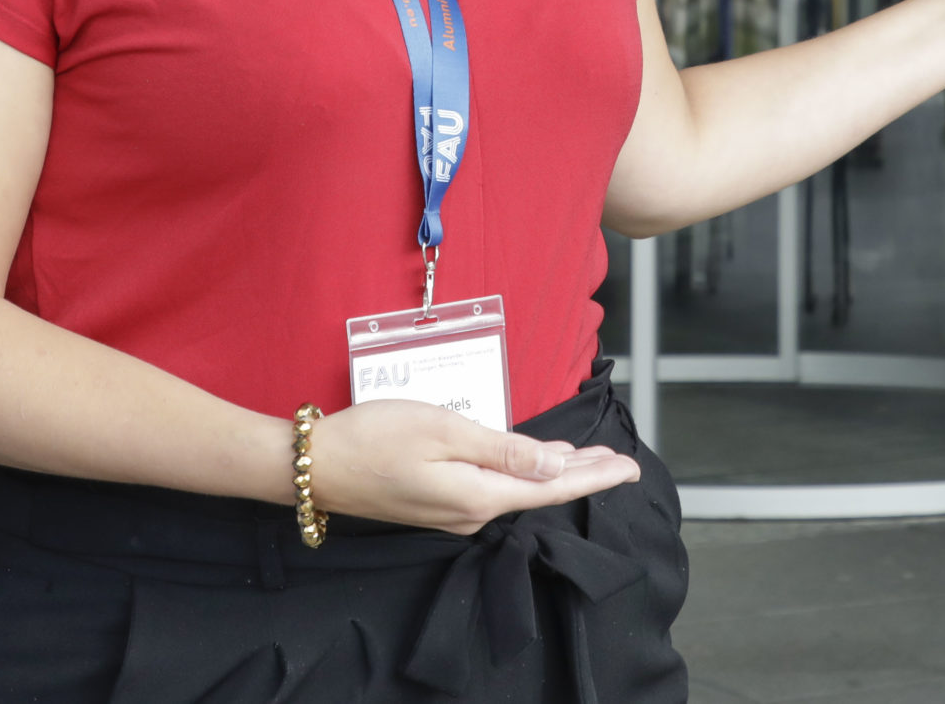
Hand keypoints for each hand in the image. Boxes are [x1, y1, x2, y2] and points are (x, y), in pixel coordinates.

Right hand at [302, 399, 642, 534]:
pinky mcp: (435, 504)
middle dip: (582, 474)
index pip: (552, 486)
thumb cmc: (375, 437)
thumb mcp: (444, 432)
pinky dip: (523, 475)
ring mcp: (452, 512)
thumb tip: (554, 464)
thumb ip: (502, 449)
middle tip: (620, 462)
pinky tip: (531, 466)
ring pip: (518, 491)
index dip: (594, 476)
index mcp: (479, 495)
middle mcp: (471, 513)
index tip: (630, 468)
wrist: (315, 467)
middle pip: (539, 491)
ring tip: (588, 462)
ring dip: (554, 474)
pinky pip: (495, 491)